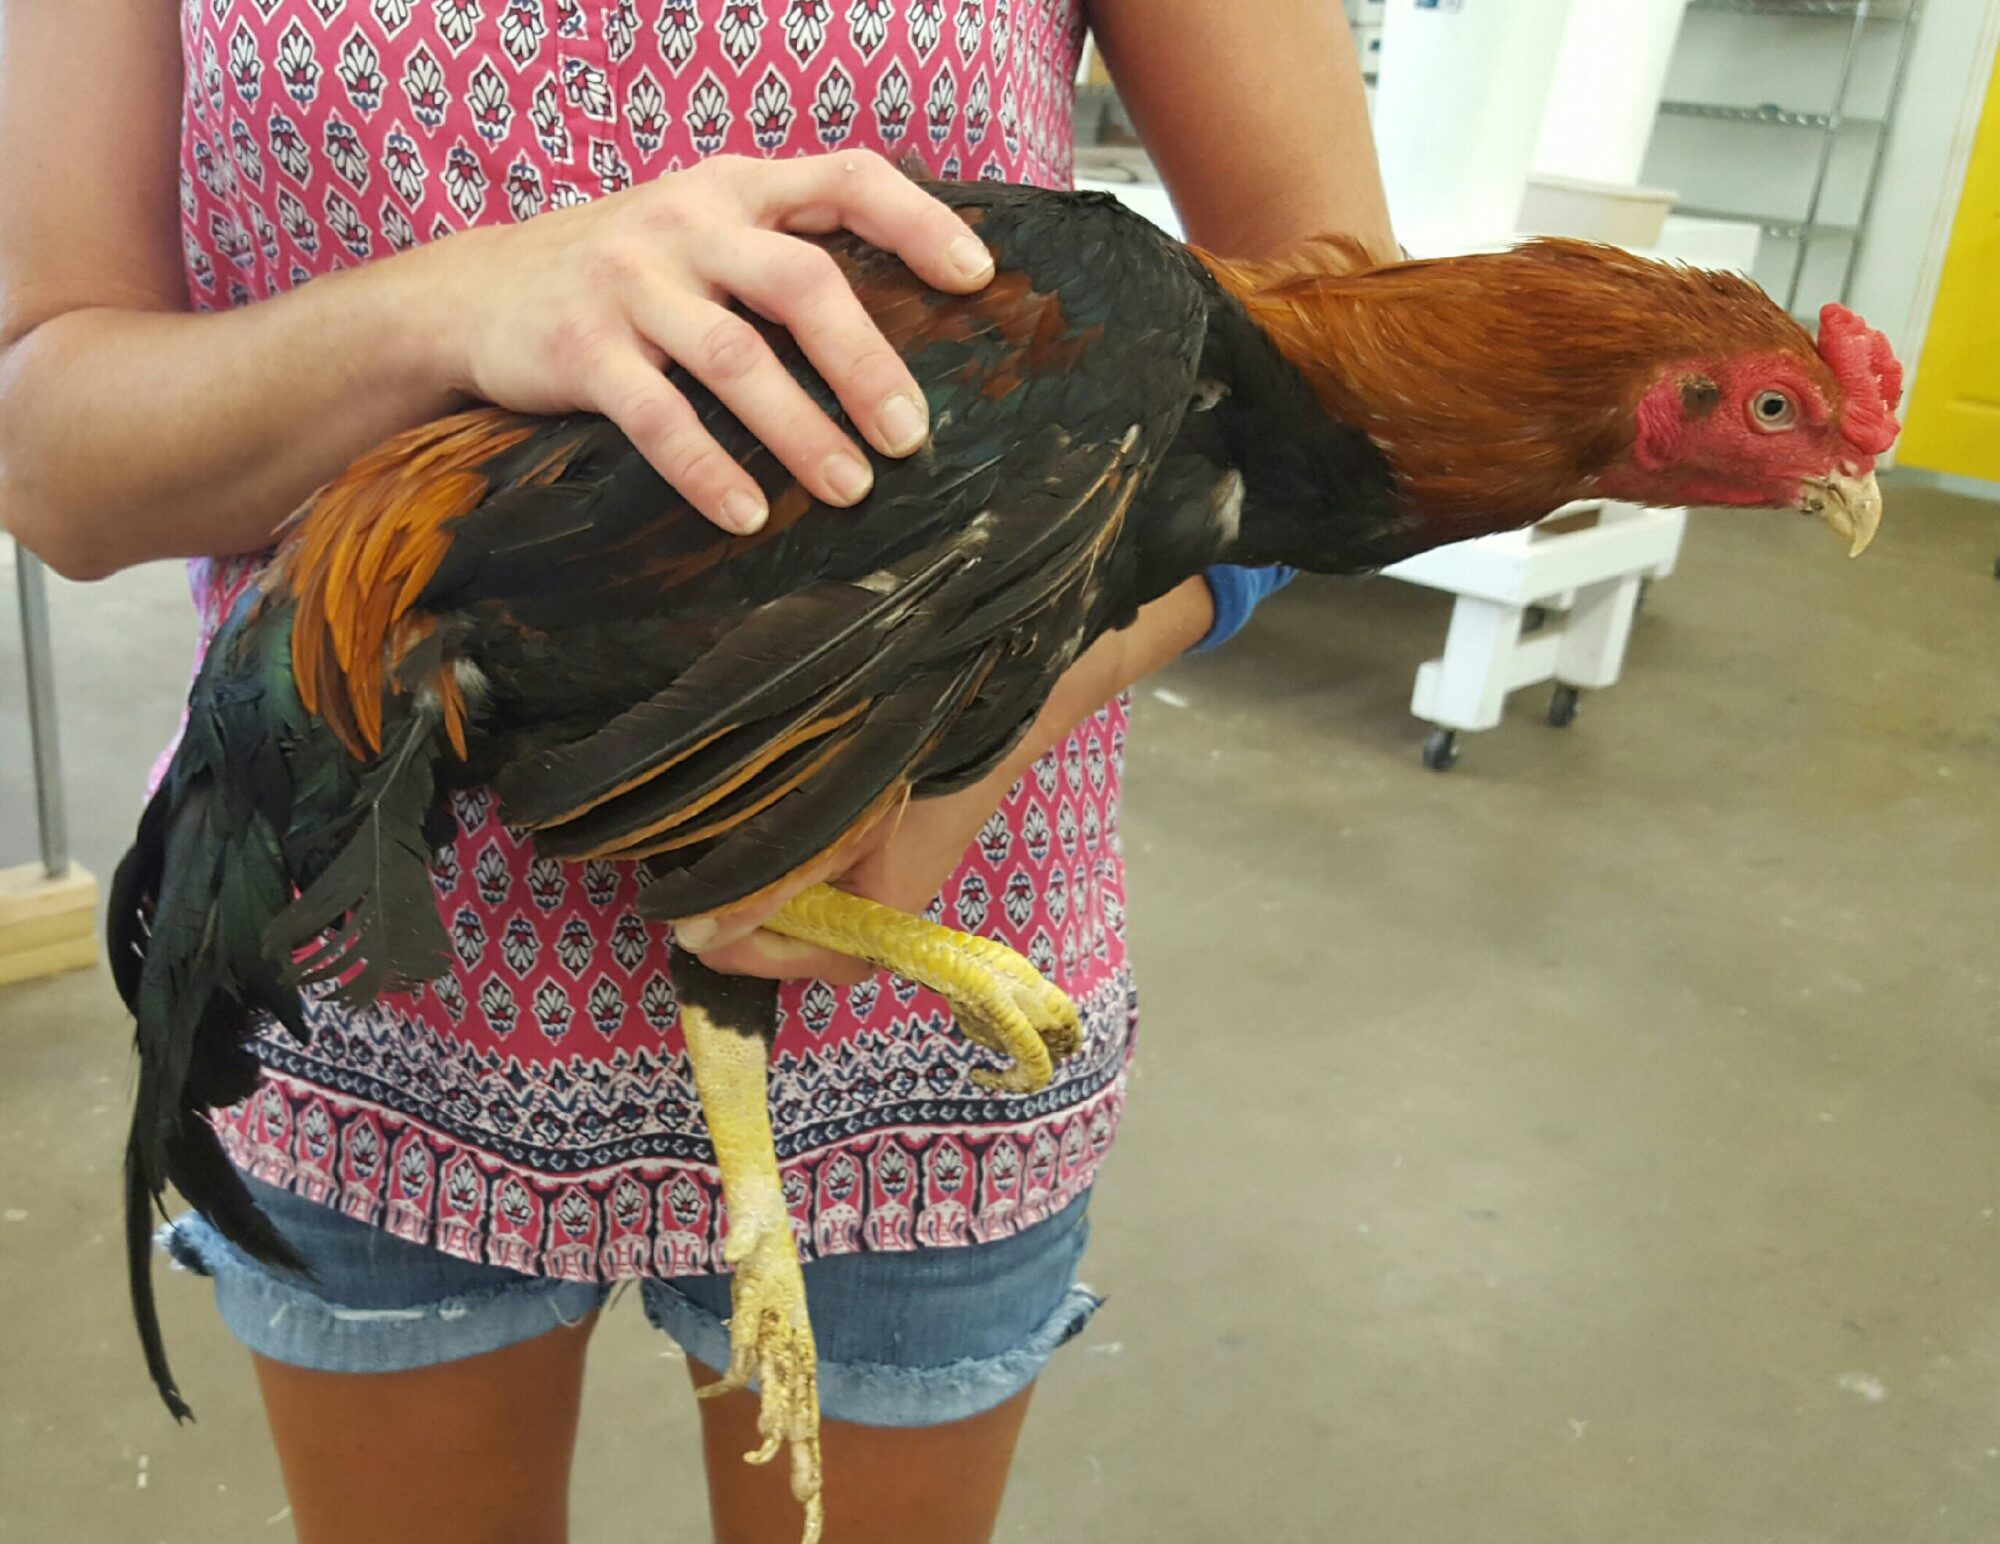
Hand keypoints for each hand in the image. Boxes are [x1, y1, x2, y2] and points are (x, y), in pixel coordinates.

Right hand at [414, 151, 994, 533]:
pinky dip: (708, 470)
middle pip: (802, 282)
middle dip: (867, 362)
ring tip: (851, 488)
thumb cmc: (619, 275)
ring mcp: (630, 282)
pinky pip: (658, 417)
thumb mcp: (696, 234)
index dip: (918, 221)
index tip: (979, 278)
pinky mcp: (581, 349)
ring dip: (802, 431)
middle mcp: (686, 222)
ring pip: (736, 357)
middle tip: (911, 435)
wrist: (468, 296)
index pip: (844, 178)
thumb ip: (777, 254)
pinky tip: (747, 513)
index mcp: (733, 187)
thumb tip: (897, 335)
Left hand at [673, 578, 1215, 983]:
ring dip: (754, 868)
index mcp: (874, 932)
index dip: (723, 937)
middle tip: (689, 856)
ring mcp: (877, 888)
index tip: (677, 900)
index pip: (777, 963)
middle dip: (735, 900)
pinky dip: (781, 845)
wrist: (995, 709)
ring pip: (792, 898)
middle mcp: (875, 924)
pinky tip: (762, 808)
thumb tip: (694, 932)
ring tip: (715, 829)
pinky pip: (812, 868)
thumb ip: (769, 879)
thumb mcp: (838, 822)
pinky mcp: (876, 854)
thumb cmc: (923, 767)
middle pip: (780, 936)